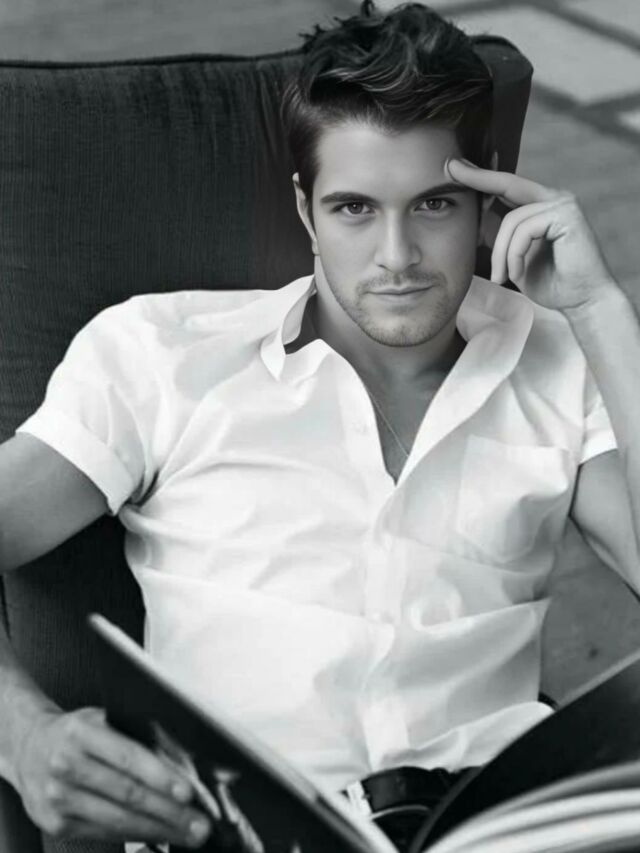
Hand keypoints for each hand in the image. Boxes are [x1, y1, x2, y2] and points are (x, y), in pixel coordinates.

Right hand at [14, 707, 210, 847]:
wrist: (30, 748)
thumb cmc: (77, 732)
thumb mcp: (104, 719)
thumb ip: (138, 736)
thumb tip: (183, 763)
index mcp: (82, 733)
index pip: (128, 757)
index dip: (160, 777)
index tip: (189, 791)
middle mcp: (67, 765)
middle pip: (127, 794)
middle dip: (170, 812)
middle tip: (200, 822)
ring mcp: (59, 798)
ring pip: (118, 820)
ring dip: (159, 830)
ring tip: (188, 834)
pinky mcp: (57, 824)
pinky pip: (104, 833)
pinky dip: (136, 836)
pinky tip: (159, 835)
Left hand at [447, 158, 617, 313]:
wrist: (582, 302)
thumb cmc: (552, 283)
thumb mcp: (515, 257)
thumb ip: (500, 235)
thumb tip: (474, 217)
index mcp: (542, 205)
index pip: (507, 186)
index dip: (481, 176)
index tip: (454, 167)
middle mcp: (554, 198)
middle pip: (508, 183)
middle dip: (477, 177)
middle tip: (451, 169)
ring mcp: (562, 204)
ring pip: (511, 220)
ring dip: (500, 254)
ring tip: (499, 277)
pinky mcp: (567, 215)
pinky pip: (524, 230)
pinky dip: (514, 255)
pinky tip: (514, 274)